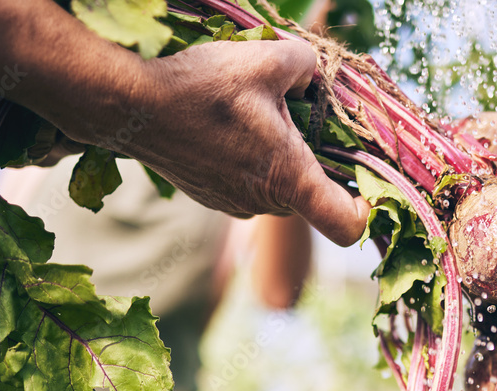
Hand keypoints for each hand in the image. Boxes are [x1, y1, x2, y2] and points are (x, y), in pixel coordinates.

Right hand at [69, 39, 369, 246]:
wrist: (129, 105)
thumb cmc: (201, 86)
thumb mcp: (267, 59)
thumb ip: (307, 66)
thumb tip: (312, 74)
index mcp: (289, 179)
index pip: (346, 225)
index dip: (366, 210)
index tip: (367, 185)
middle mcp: (265, 204)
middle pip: (312, 195)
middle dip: (316, 159)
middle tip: (302, 114)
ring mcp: (235, 206)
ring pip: (279, 186)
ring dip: (279, 155)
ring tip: (255, 113)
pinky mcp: (212, 198)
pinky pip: (248, 183)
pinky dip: (250, 159)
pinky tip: (227, 124)